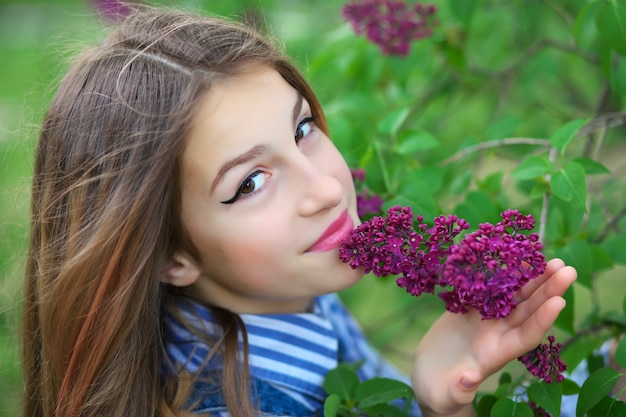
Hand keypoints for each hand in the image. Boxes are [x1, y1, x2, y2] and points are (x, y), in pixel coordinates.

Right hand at [411, 258, 576, 416]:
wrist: (429, 376)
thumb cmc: (439, 392)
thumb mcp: (446, 395)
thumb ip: (459, 390)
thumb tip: (468, 379)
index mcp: (497, 354)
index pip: (527, 336)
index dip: (543, 320)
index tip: (559, 302)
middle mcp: (499, 334)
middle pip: (529, 311)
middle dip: (548, 291)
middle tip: (565, 269)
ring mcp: (487, 320)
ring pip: (515, 296)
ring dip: (532, 279)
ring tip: (550, 260)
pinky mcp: (471, 309)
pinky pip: (490, 287)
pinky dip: (501, 273)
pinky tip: (511, 256)